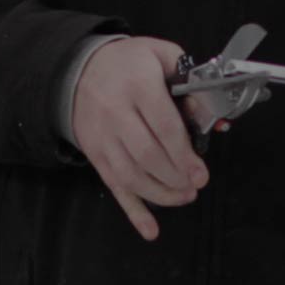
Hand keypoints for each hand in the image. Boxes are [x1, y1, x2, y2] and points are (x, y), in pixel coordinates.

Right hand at [72, 37, 209, 240]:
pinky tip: (150, 230)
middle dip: (174, 176)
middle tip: (195, 186)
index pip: (163, 126)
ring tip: (183, 197)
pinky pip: (114, 186)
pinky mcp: (95, 155)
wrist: (76, 71)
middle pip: (146, 155)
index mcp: (137, 86)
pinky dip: (132, 211)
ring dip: (159, 194)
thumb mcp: (160, 54)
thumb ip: (187, 79)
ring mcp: (102, 138)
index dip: (183, 154)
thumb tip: (208, 112)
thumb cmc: (126, 63)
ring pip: (130, 175)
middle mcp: (116, 114)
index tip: (200, 173)